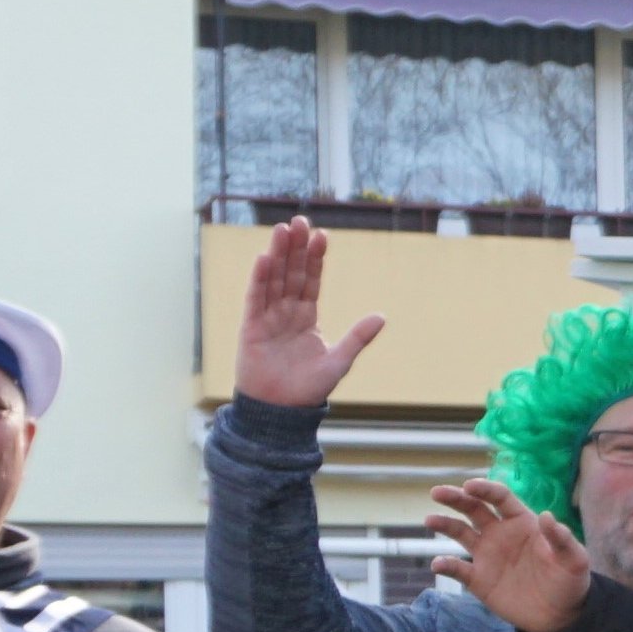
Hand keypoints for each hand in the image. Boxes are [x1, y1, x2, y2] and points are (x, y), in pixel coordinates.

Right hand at [233, 218, 387, 411]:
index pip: (311, 281)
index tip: (322, 235)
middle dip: (296, 248)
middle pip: (291, 273)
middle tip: (300, 220)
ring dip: (278, 254)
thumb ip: (358, 337)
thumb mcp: (339, 360)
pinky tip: (265, 258)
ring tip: (283, 229)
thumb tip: (382, 317)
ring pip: (273, 279)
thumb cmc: (308, 388)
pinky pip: (255, 299)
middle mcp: (285, 313)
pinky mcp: (250, 328)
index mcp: (306, 317)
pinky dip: (260, 279)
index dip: (316, 258)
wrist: (281, 411)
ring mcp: (267, 318)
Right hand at [425, 476, 598, 631]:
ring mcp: (487, 555)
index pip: (500, 498)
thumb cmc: (570, 581)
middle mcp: (500, 533)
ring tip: (431, 519)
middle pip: (474, 508)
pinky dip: (446, 565)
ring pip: (460, 533)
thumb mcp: (574, 559)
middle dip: (456, 498)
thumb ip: (562, 539)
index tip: (470, 486)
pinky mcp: (479, 579)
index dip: (484, 489)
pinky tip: (438, 564)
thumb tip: (547, 516)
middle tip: (437, 492)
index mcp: (521, 522)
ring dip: (445, 525)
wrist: (561, 616)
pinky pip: (458, 569)